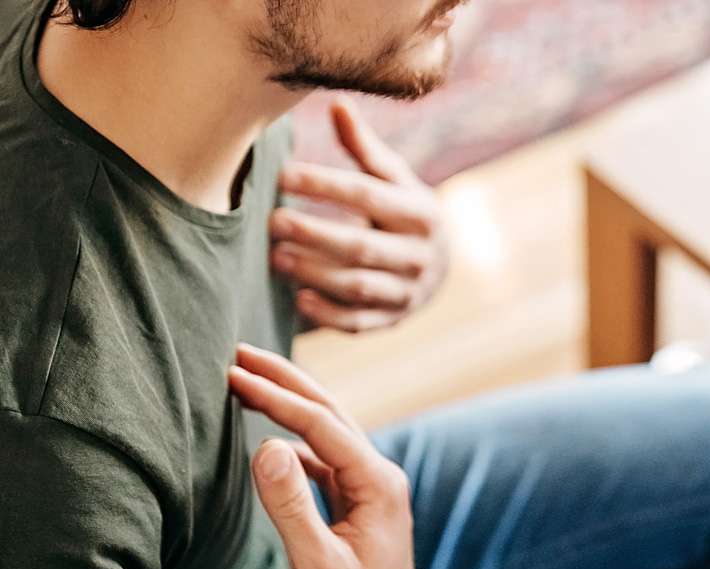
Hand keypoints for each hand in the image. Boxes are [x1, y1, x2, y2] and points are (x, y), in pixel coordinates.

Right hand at [227, 343, 417, 568]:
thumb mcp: (314, 564)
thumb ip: (290, 505)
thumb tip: (266, 444)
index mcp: (380, 485)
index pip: (322, 425)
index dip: (276, 396)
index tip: (232, 374)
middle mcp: (383, 480)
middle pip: (330, 415)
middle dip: (284, 382)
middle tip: (238, 353)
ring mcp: (374, 491)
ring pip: (327, 434)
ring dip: (289, 407)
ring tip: (247, 381)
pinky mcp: (361, 506)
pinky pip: (325, 461)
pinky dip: (296, 442)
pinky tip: (269, 439)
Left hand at [270, 98, 448, 332]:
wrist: (438, 266)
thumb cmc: (403, 212)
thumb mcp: (395, 179)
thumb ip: (364, 149)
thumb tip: (336, 104)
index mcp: (421, 214)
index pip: (368, 196)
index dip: (324, 185)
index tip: (282, 174)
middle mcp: (420, 256)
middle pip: (360, 245)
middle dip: (313, 233)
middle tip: (271, 220)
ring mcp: (408, 292)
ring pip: (357, 286)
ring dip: (314, 272)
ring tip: (276, 257)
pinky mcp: (393, 319)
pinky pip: (359, 322)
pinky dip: (328, 314)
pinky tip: (299, 298)